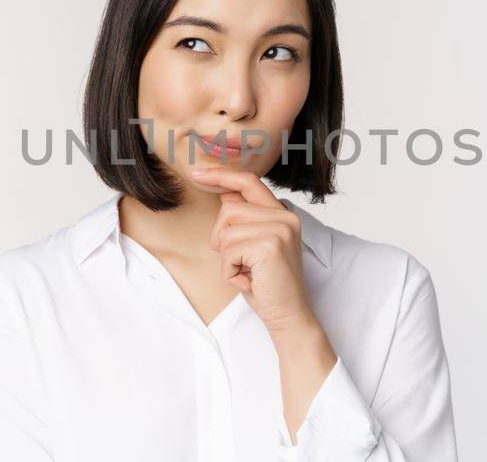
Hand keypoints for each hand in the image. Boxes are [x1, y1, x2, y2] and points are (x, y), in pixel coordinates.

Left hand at [189, 166, 318, 336]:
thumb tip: (224, 192)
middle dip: (221, 237)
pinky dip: (229, 270)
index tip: (198, 172)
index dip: (221, 175)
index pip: (248, 182)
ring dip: (226, 258)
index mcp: (282, 214)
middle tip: (237, 262)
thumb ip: (244, 220)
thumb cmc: (267, 284)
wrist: (288, 315)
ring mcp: (279, 229)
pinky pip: (228, 251)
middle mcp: (285, 217)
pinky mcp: (269, 245)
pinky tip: (248, 280)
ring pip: (225, 231)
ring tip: (246, 272)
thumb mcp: (253, 247)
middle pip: (228, 209)